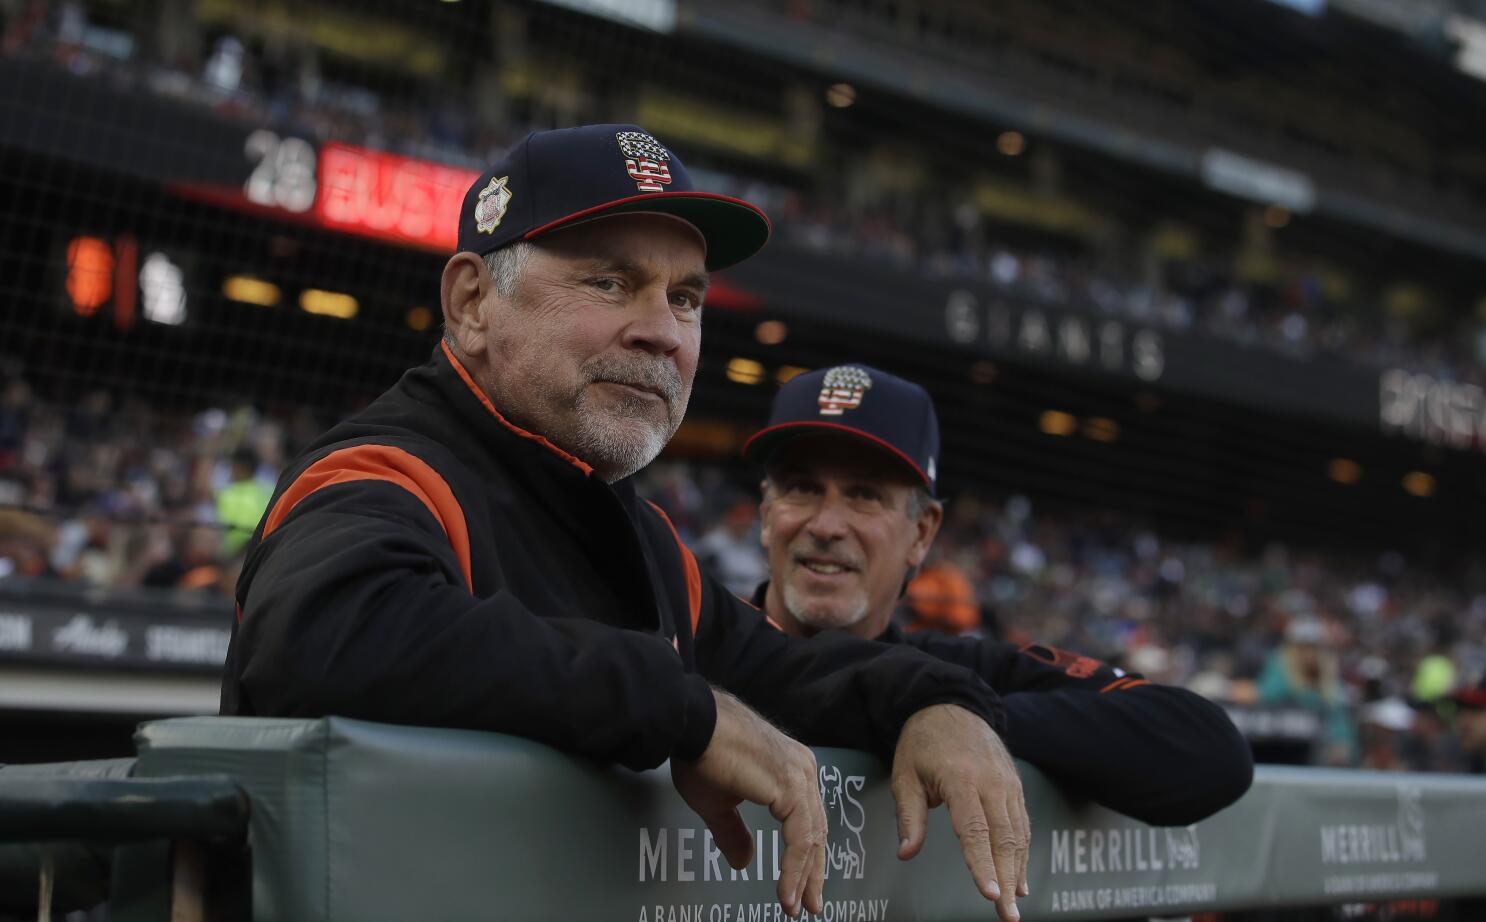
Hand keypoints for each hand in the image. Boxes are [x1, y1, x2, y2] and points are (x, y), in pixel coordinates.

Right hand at [671, 689, 826, 917]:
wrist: (693, 725)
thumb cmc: (702, 754)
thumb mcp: (718, 803)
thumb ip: (734, 832)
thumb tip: (744, 861)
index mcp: (791, 769)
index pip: (808, 820)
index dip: (805, 858)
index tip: (801, 888)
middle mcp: (803, 769)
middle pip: (816, 830)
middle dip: (812, 872)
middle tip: (810, 904)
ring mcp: (800, 775)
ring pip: (811, 837)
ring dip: (803, 876)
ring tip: (795, 906)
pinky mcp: (790, 786)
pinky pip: (801, 837)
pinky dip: (795, 868)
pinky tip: (787, 892)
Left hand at [891, 704, 1029, 921]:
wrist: (950, 704)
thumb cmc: (922, 742)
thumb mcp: (905, 774)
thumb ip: (909, 816)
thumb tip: (906, 853)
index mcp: (961, 779)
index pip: (975, 830)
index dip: (982, 864)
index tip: (990, 894)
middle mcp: (991, 782)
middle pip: (1004, 838)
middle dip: (1007, 879)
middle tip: (1007, 917)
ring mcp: (1007, 782)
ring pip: (1018, 834)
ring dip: (1018, 871)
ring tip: (1014, 905)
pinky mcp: (1014, 784)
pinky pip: (1022, 824)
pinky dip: (1023, 852)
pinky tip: (1020, 879)